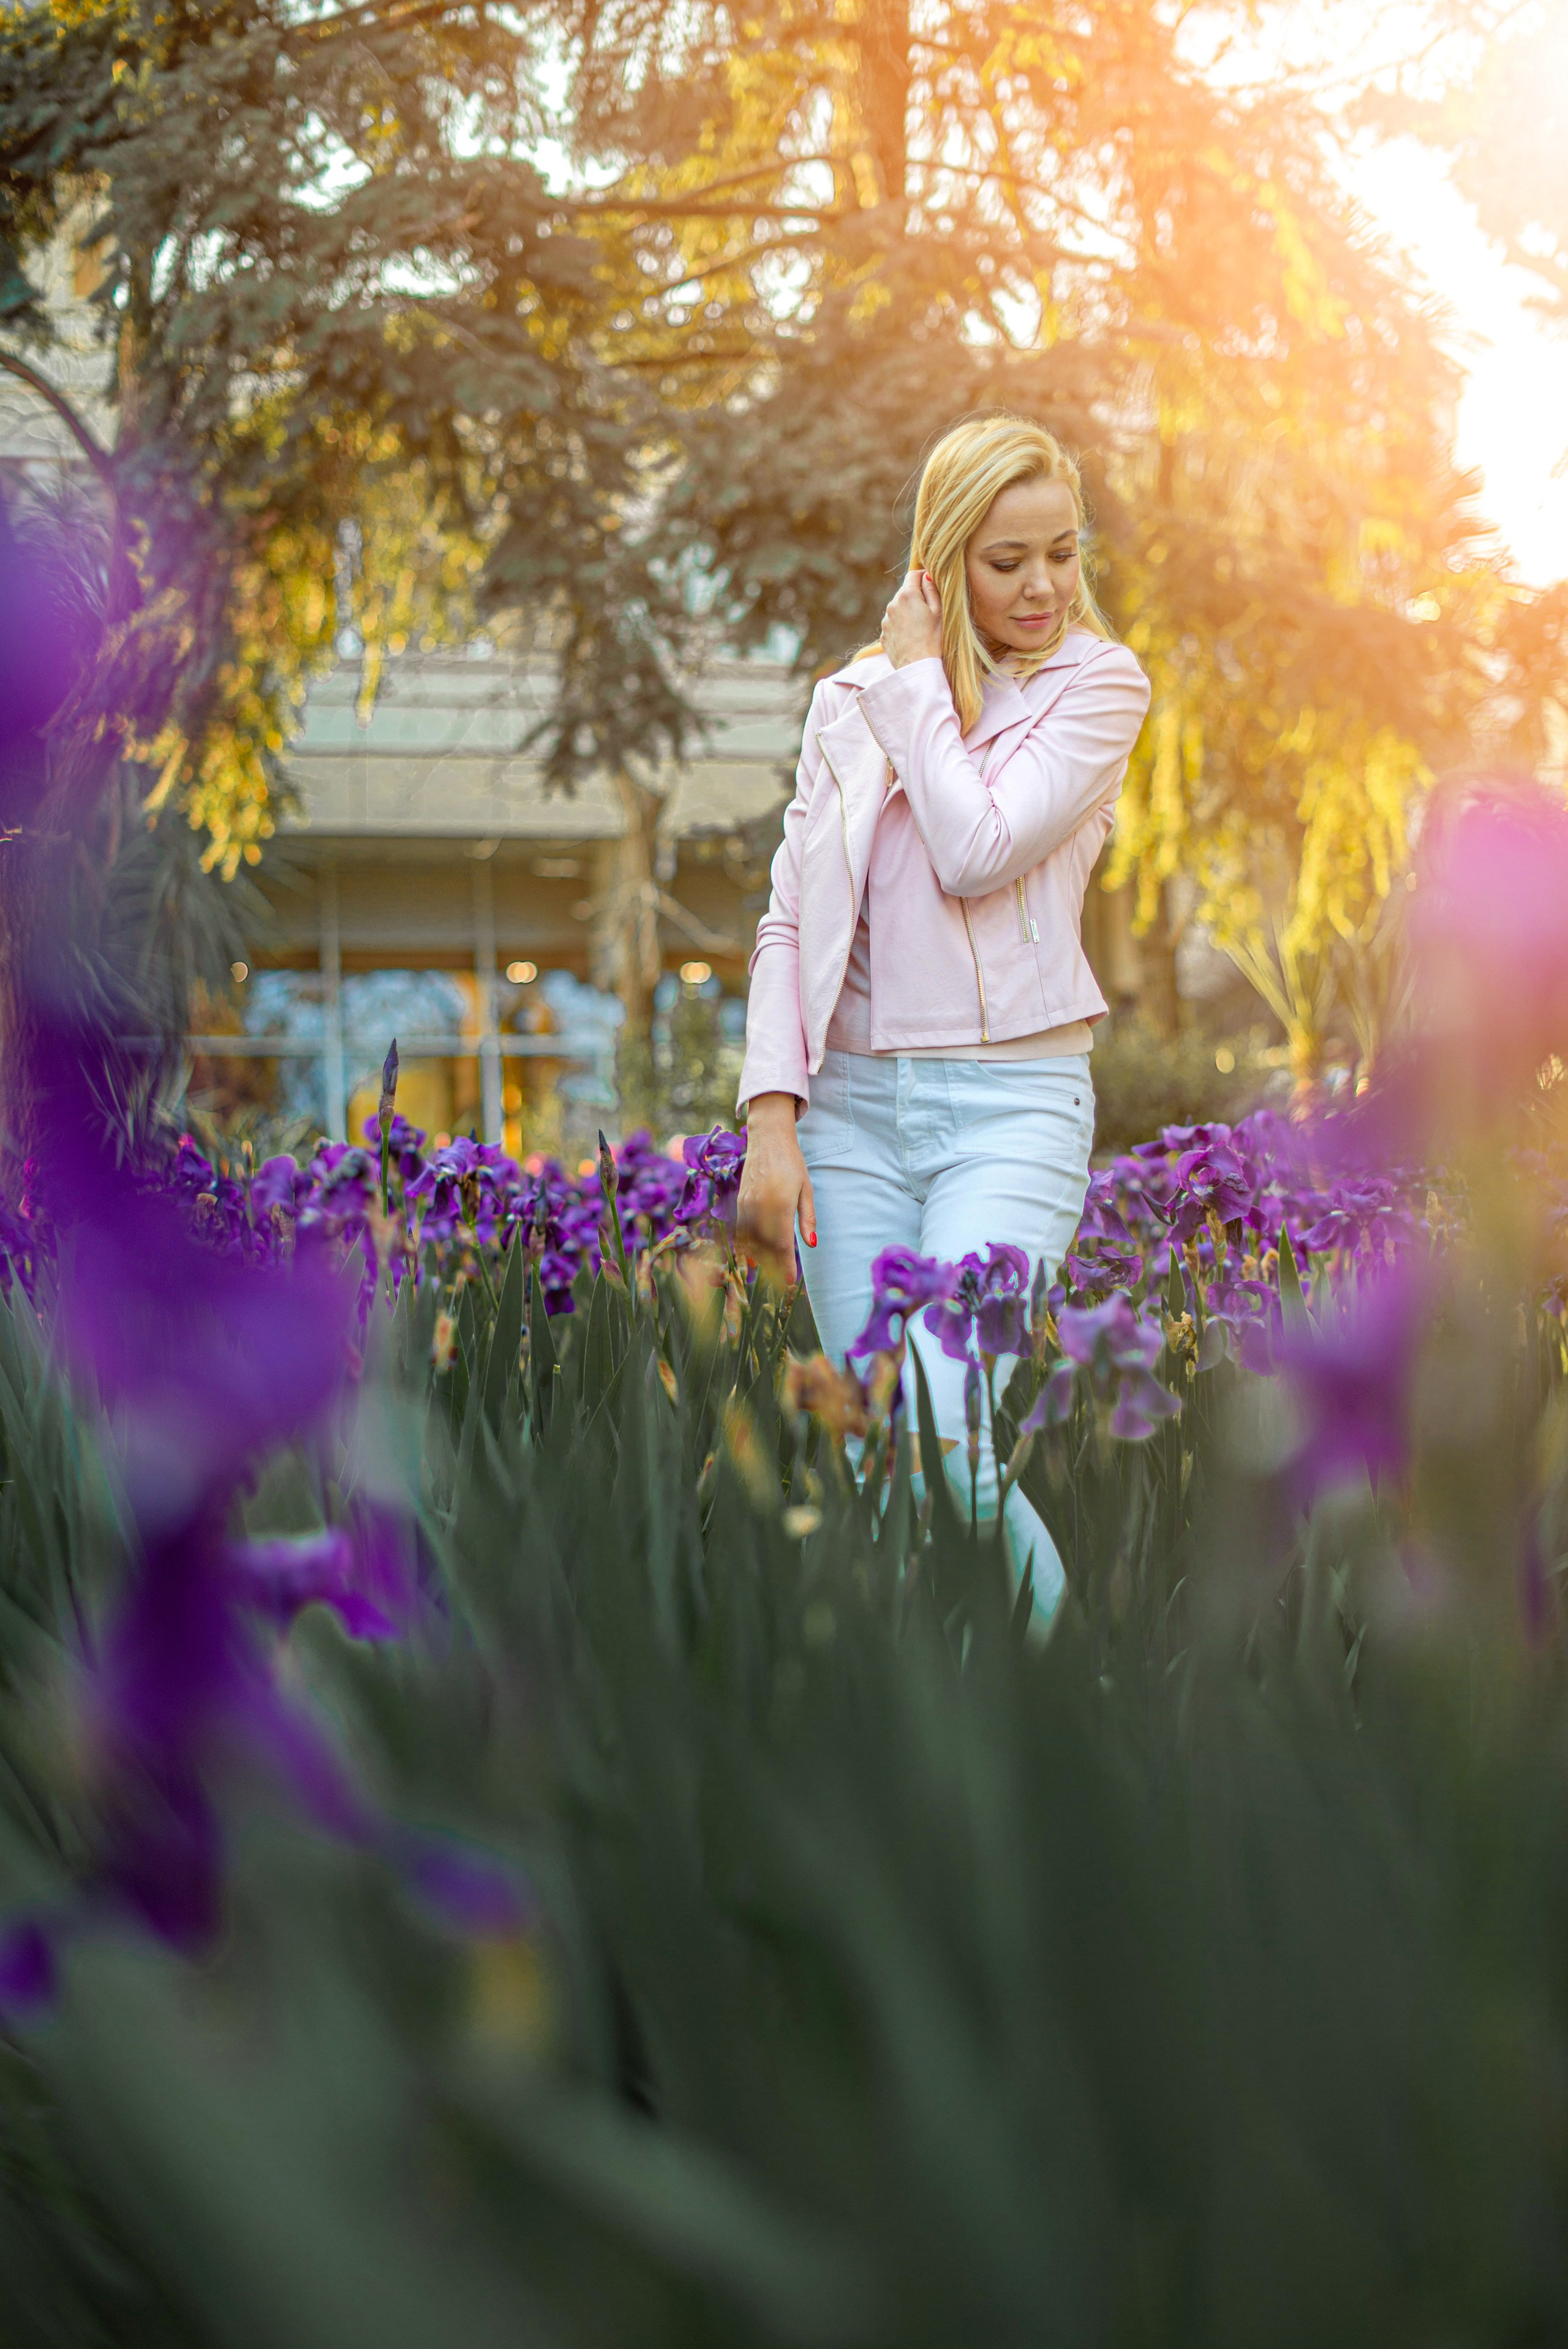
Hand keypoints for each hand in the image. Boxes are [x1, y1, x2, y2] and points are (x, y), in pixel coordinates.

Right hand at [737, 1093, 815, 1282]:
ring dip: (759, 1259)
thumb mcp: (806, 1189)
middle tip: (782, 1282)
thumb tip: (812, 1244)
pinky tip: (752, 1255)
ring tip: (769, 1272)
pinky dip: (746, 1246)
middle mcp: (760, 1208)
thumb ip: (807, 1218)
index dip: (785, 1266)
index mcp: (780, 1205)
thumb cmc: (792, 1163)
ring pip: (750, 1242)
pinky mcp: (738, 1202)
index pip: (782, 1245)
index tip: (791, 1282)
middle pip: (764, 1248)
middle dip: (773, 1267)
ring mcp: (746, 1205)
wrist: (767, 1139)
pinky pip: (740, 1231)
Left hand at [880, 569, 942, 668]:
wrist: (917, 666)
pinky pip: (893, 623)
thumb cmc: (932, 639)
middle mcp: (892, 605)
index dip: (923, 576)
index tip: (930, 581)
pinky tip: (911, 636)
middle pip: (904, 592)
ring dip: (907, 611)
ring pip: (897, 608)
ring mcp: (886, 620)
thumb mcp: (938, 612)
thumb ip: (932, 590)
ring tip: (919, 626)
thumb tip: (927, 576)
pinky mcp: (883, 634)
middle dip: (915, 595)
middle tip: (928, 608)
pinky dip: (900, 625)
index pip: (913, 575)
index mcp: (907, 595)